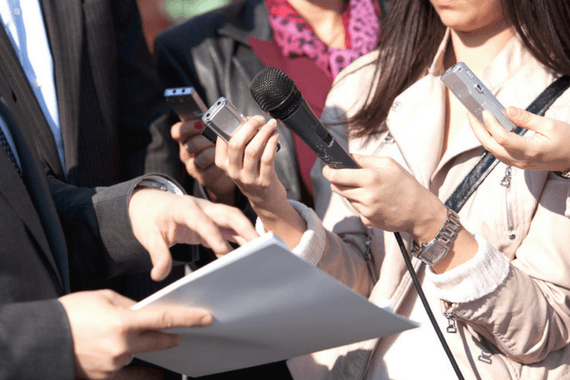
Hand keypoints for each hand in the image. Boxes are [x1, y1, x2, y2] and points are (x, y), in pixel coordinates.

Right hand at [58, 290, 211, 379]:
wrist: (42, 339)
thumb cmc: (71, 314)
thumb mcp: (103, 298)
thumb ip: (130, 306)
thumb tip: (147, 312)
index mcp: (123, 321)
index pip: (164, 318)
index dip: (188, 318)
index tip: (206, 318)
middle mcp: (122, 345)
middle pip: (159, 340)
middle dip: (171, 335)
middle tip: (180, 332)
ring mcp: (114, 364)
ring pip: (140, 353)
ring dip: (141, 345)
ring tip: (126, 336)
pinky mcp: (106, 377)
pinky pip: (132, 375)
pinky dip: (144, 374)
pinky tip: (158, 374)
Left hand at [129, 189, 258, 279]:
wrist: (149, 203)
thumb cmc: (149, 218)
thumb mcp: (147, 235)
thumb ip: (157, 254)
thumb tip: (158, 275)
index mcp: (183, 208)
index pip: (201, 220)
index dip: (213, 235)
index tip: (223, 252)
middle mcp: (201, 207)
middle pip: (228, 213)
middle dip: (245, 228)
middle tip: (259, 246)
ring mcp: (210, 213)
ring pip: (234, 220)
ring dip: (248, 233)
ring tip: (261, 252)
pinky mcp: (213, 222)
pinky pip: (230, 230)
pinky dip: (240, 240)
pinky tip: (247, 256)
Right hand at [171, 119, 236, 203]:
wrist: (230, 169)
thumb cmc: (221, 146)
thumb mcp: (215, 133)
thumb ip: (213, 123)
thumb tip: (221, 112)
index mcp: (186, 138)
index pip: (177, 131)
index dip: (187, 127)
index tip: (201, 123)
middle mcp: (186, 153)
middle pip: (191, 144)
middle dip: (206, 140)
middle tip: (218, 137)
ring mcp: (193, 167)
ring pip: (201, 157)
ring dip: (214, 152)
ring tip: (224, 149)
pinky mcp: (203, 178)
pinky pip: (210, 170)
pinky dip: (220, 164)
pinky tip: (226, 160)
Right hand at [215, 115, 305, 247]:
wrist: (265, 200)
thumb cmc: (252, 174)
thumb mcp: (239, 162)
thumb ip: (240, 144)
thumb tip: (248, 120)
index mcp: (223, 164)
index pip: (223, 141)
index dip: (235, 125)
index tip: (246, 117)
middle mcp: (233, 172)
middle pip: (236, 144)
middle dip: (249, 126)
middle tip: (259, 119)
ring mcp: (248, 178)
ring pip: (253, 150)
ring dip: (263, 133)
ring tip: (270, 125)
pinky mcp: (264, 182)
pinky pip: (268, 158)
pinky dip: (272, 143)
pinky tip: (275, 135)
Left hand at [322, 154, 446, 241]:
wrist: (420, 212)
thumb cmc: (406, 185)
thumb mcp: (389, 165)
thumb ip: (365, 159)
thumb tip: (347, 157)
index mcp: (370, 178)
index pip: (337, 176)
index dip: (328, 172)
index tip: (327, 169)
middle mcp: (366, 196)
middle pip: (337, 189)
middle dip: (339, 182)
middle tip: (349, 178)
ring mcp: (366, 210)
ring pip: (347, 199)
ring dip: (354, 194)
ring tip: (372, 191)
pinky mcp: (368, 221)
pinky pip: (357, 210)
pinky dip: (362, 206)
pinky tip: (377, 203)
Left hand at [468, 107, 569, 170]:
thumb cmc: (567, 141)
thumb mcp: (550, 125)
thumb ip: (527, 119)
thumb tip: (508, 110)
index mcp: (530, 150)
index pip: (503, 139)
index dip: (491, 124)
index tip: (485, 111)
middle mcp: (520, 160)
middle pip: (491, 146)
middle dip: (478, 130)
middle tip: (471, 114)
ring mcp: (517, 163)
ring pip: (491, 151)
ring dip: (481, 135)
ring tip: (476, 119)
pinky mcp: (516, 163)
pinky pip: (497, 153)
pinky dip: (489, 141)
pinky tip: (487, 129)